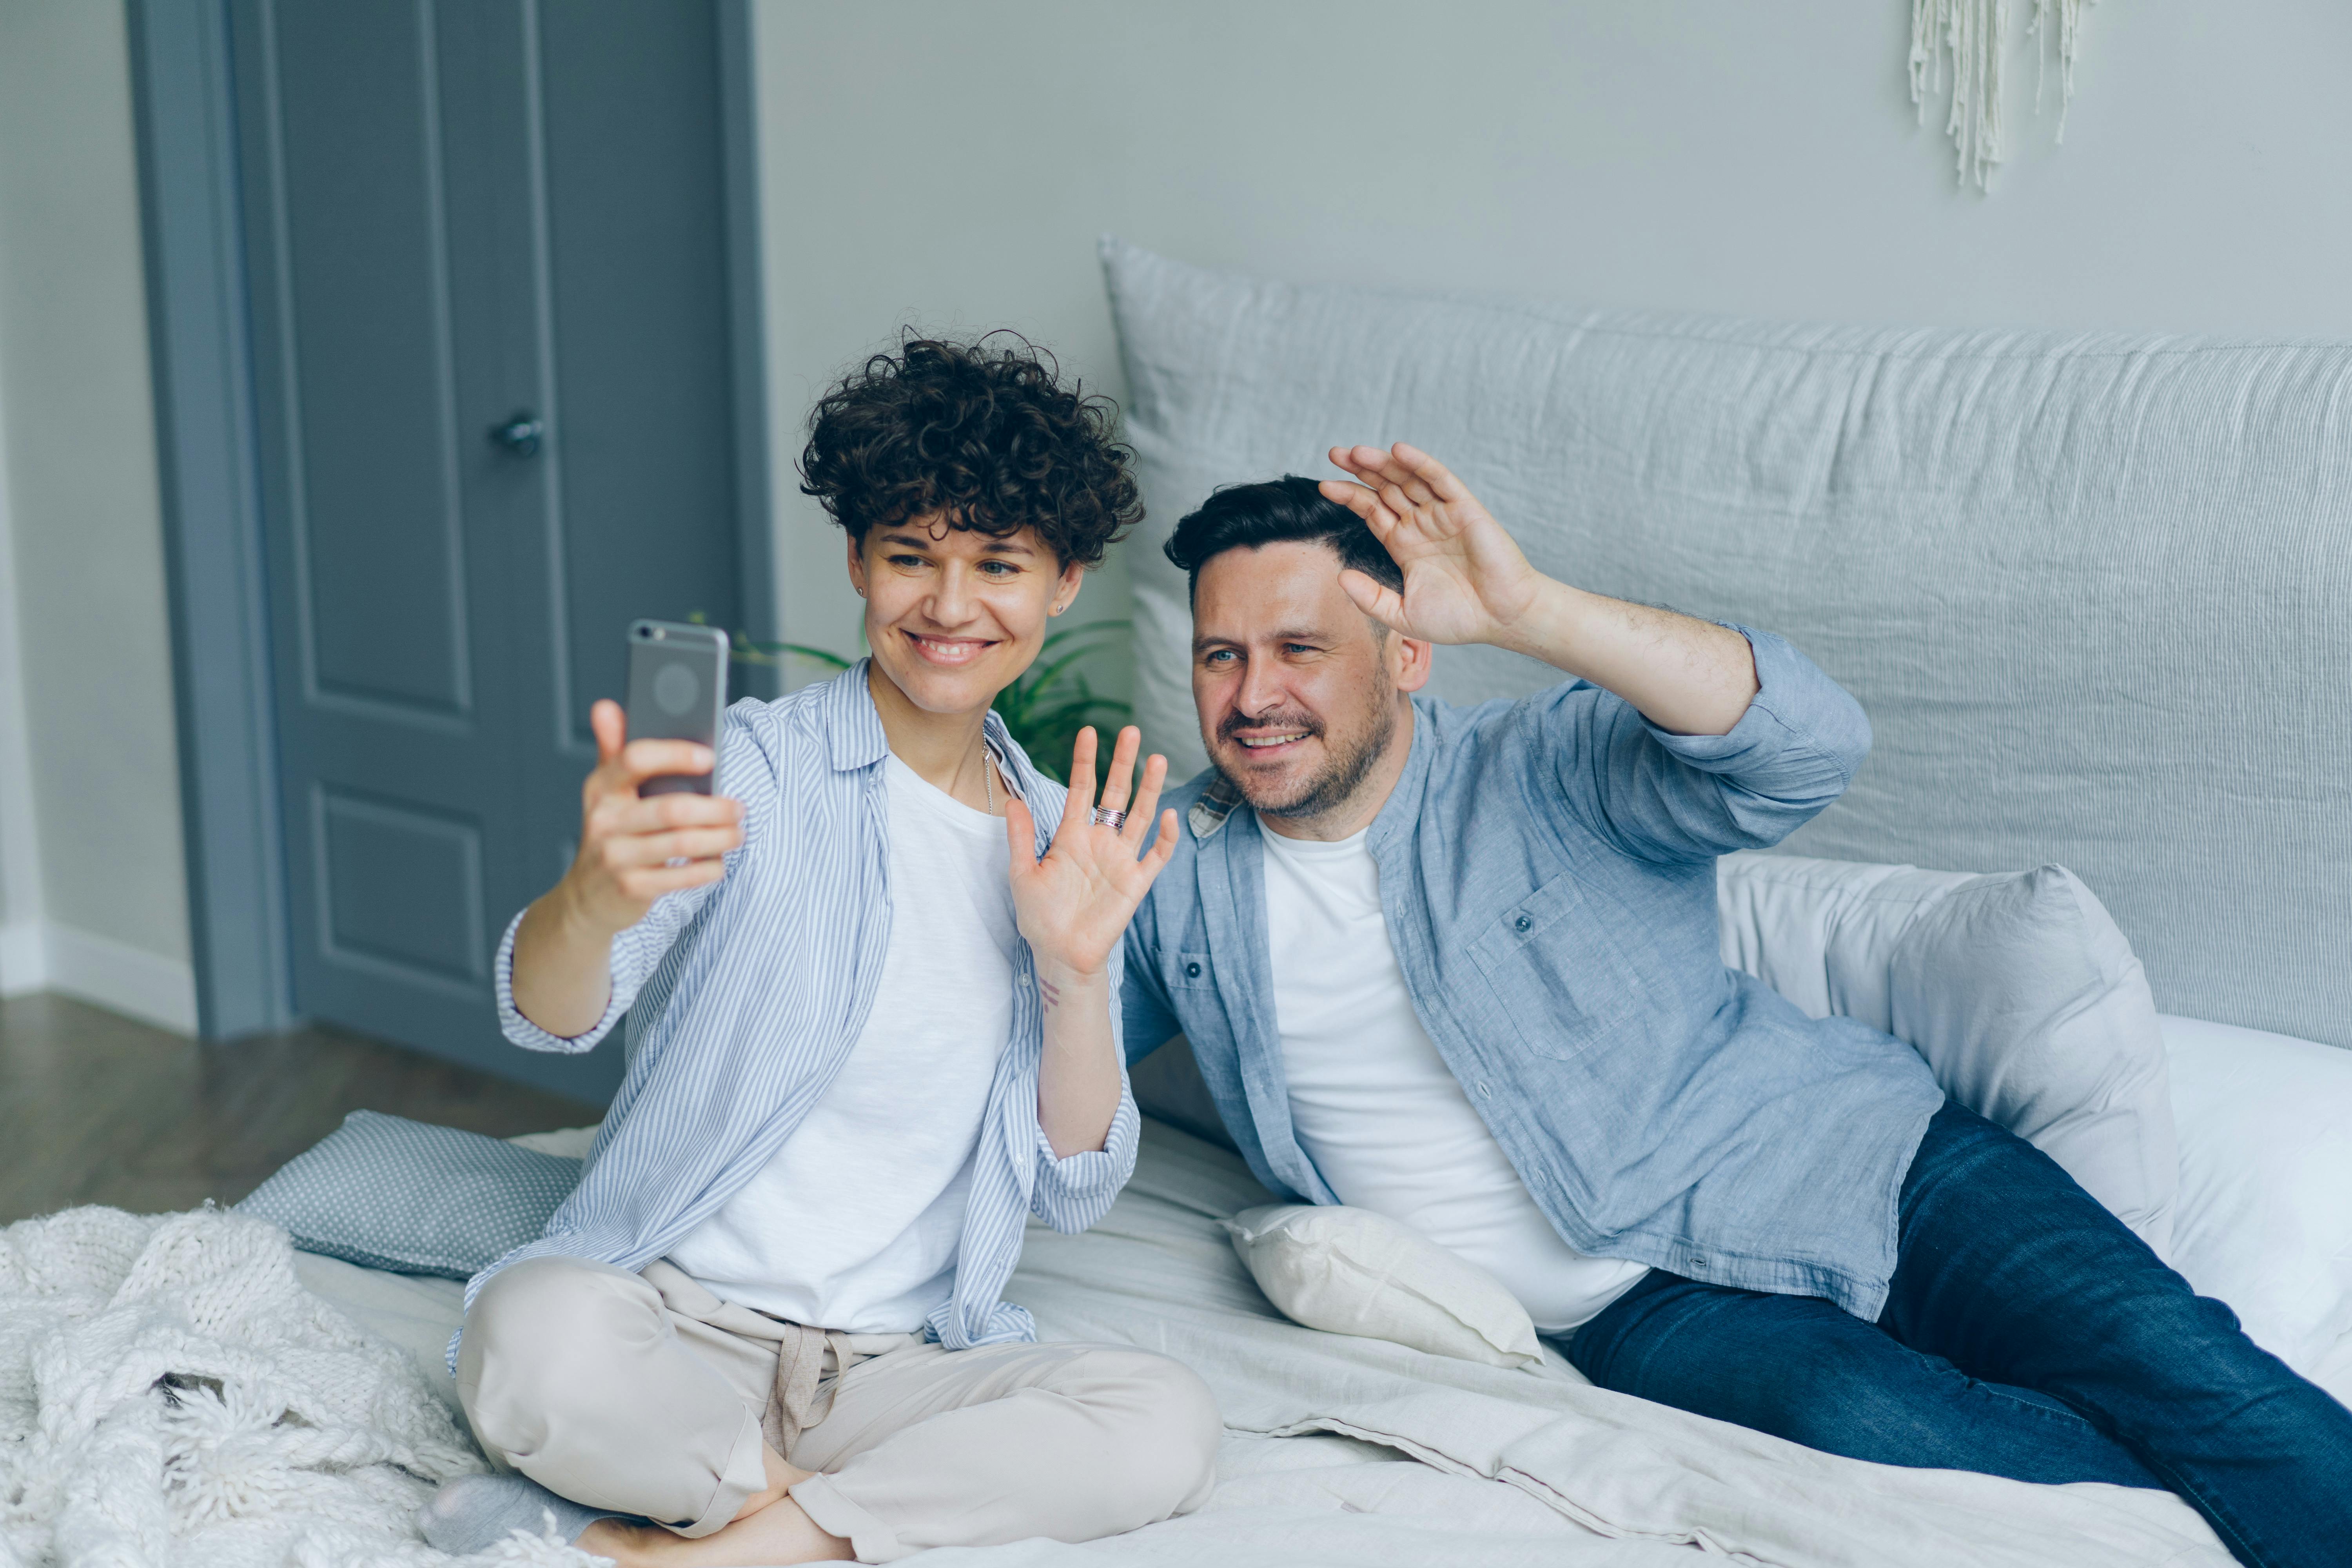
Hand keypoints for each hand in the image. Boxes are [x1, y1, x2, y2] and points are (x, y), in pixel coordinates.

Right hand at [556, 700, 743, 936]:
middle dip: (716, 808)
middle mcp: (604, 821)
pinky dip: (709, 868)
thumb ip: (613, 750)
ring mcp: (615, 857)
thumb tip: (606, 706)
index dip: (675, 754)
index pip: (635, 758)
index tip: (709, 757)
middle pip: (672, 808)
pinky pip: (683, 876)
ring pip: (682, 842)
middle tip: (740, 808)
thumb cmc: (610, 834)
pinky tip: (718, 862)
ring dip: (720, 838)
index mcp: (600, 788)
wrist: (585, 898)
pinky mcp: (631, 889)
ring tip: (738, 833)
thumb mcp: (604, 793)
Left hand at [1005, 726, 1177, 980]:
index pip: (1081, 789)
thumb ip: (1020, 837)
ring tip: (1157, 758)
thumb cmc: (1039, 917)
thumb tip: (1012, 799)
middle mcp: (1099, 842)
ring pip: (1140, 816)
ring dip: (1149, 789)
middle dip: (1123, 763)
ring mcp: (1120, 860)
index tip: (1088, 731)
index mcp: (1071, 836)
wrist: (1060, 954)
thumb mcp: (1022, 874)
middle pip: (1116, 794)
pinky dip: (1164, 837)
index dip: (1085, 762)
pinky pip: (1155, 856)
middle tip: (1131, 731)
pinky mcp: (1135, 883)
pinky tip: (1166, 815)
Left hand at [1321, 443, 1547, 649]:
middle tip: (1333, 454)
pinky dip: (1420, 463)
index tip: (1323, 487)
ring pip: (1408, 478)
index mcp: (1404, 544)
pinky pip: (1439, 479)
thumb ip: (1370, 597)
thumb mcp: (1402, 614)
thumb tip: (1339, 577)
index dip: (1349, 496)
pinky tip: (1398, 451)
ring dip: (1383, 463)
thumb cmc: (1458, 619)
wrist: (1501, 618)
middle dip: (1359, 470)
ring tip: (1356, 452)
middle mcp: (1420, 524)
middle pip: (1385, 488)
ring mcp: (1442, 514)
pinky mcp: (1464, 509)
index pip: (1371, 510)